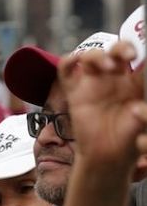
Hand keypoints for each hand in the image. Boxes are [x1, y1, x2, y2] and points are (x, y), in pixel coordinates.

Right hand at [59, 41, 146, 171]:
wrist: (107, 158)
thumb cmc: (130, 142)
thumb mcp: (144, 125)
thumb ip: (142, 113)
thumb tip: (136, 108)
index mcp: (137, 83)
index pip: (140, 59)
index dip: (140, 49)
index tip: (141, 54)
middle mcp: (116, 79)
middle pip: (117, 51)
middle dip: (122, 47)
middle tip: (129, 55)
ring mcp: (94, 83)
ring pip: (93, 56)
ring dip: (99, 56)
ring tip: (108, 67)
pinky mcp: (74, 91)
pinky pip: (66, 70)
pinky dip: (68, 61)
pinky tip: (76, 61)